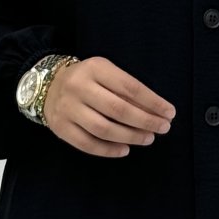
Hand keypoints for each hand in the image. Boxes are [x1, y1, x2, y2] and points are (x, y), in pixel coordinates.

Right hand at [42, 56, 175, 157]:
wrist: (48, 86)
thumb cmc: (88, 80)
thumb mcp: (106, 73)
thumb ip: (127, 89)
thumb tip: (155, 111)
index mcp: (95, 68)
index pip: (130, 87)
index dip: (153, 102)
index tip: (169, 113)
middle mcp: (79, 87)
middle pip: (118, 109)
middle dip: (145, 121)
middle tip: (163, 128)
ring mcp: (67, 109)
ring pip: (104, 129)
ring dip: (130, 136)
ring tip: (148, 139)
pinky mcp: (61, 128)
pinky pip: (87, 143)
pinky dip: (109, 150)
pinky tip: (125, 150)